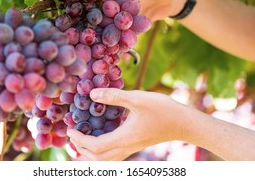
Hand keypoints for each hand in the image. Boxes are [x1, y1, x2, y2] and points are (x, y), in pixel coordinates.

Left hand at [67, 88, 186, 160]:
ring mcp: (132, 148)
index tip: (70, 128)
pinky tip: (102, 136)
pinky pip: (114, 155)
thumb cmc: (163, 110)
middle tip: (73, 135)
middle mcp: (127, 147)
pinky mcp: (136, 145)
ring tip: (83, 140)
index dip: (79, 140)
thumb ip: (114, 96)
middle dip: (81, 150)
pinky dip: (102, 151)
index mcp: (124, 138)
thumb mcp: (137, 98)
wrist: (184, 123)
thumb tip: (91, 94)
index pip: (95, 147)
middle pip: (98, 159)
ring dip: (91, 153)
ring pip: (106, 160)